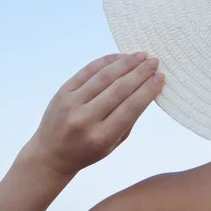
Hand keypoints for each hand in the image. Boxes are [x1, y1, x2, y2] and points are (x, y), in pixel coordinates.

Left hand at [22, 53, 163, 176]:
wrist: (50, 154)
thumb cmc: (88, 150)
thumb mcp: (113, 143)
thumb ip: (129, 118)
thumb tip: (146, 87)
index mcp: (101, 137)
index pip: (131, 108)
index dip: (148, 90)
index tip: (160, 77)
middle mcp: (85, 119)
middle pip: (119, 89)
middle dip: (140, 73)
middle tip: (154, 62)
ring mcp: (71, 104)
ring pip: (104, 77)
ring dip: (126, 63)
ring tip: (140, 55)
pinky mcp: (62, 92)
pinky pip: (87, 71)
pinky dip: (106, 61)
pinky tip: (120, 57)